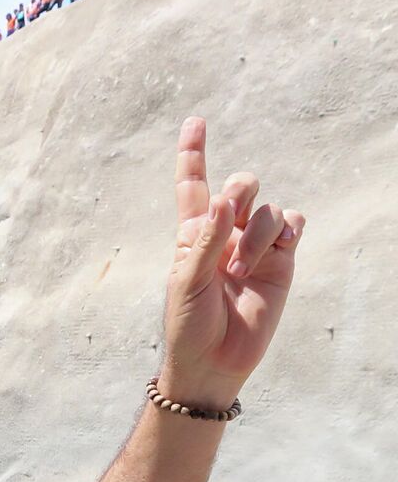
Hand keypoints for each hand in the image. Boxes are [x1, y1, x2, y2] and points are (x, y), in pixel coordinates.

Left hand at [161, 117, 305, 408]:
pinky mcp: (282, 259)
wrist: (214, 360)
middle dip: (239, 192)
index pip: (193, 184)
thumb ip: (206, 239)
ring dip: (257, 232)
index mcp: (192, 233)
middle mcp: (225, 233)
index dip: (194, 153)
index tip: (196, 121)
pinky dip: (287, 230)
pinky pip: (293, 224)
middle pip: (241, 185)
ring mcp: (255, 245)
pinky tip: (278, 250)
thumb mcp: (187, 281)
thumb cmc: (189, 323)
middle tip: (230, 221)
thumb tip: (226, 200)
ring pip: (269, 208)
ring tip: (243, 268)